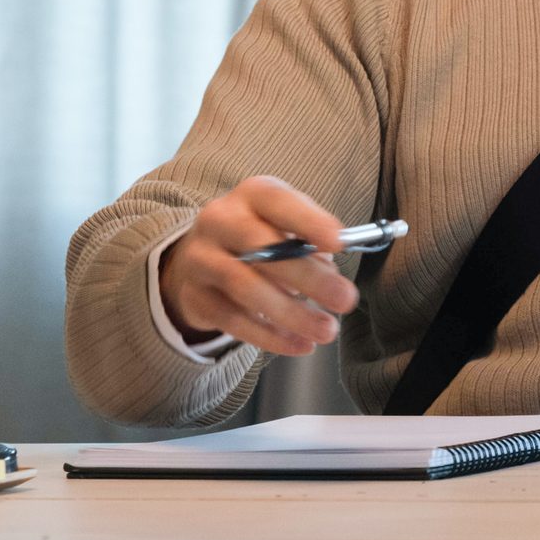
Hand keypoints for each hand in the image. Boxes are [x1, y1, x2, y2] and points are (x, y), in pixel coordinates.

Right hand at [158, 176, 358, 357]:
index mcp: (251, 195)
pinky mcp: (194, 296)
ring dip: (291, 313)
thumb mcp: (283, 226)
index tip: (337, 242)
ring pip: (245, 287)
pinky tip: (300, 344)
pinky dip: (270, 336)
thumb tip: (333, 275)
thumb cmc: (258, 239)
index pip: (278, 201)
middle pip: (261, 247)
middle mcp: (220, 220)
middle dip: (308, 276)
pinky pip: (233, 320)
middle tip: (345, 300)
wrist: (198, 258)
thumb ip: (309, 243)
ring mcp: (201, 258)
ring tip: (326, 330)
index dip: (308, 220)